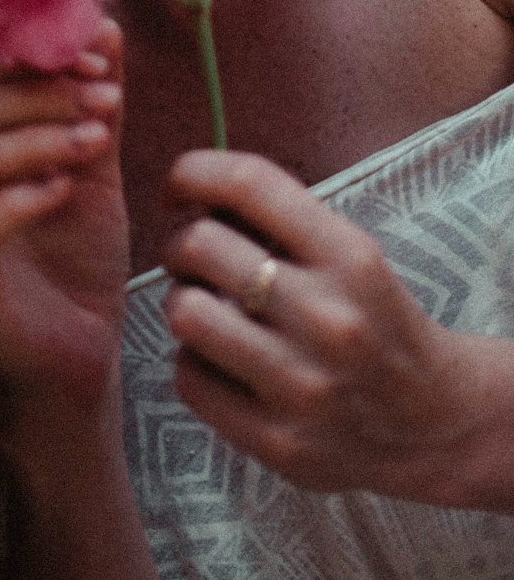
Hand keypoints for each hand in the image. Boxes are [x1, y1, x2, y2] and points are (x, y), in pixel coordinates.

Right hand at [0, 18, 128, 409]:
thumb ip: (96, 102)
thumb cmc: (80, 257)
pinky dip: (17, 200)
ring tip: (96, 139)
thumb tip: (108, 26)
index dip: (37, 60)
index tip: (101, 60)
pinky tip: (64, 190)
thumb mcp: (95, 167)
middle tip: (103, 97)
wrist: (85, 351)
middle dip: (40, 96)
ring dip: (33, 140)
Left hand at [161, 149, 490, 505]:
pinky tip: (220, 362)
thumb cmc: (375, 321)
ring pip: (186, 313)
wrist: (434, 424)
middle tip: (193, 260)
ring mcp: (302, 383)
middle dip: (182, 245)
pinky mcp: (278, 440)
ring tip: (203, 309)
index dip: (193, 173)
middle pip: (201, 245)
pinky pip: (190, 378)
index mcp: (349, 256)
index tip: (178, 186)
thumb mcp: (352, 255)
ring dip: (182, 303)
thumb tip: (195, 192)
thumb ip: (283, 221)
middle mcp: (326, 316)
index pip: (249, 184)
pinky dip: (194, 362)